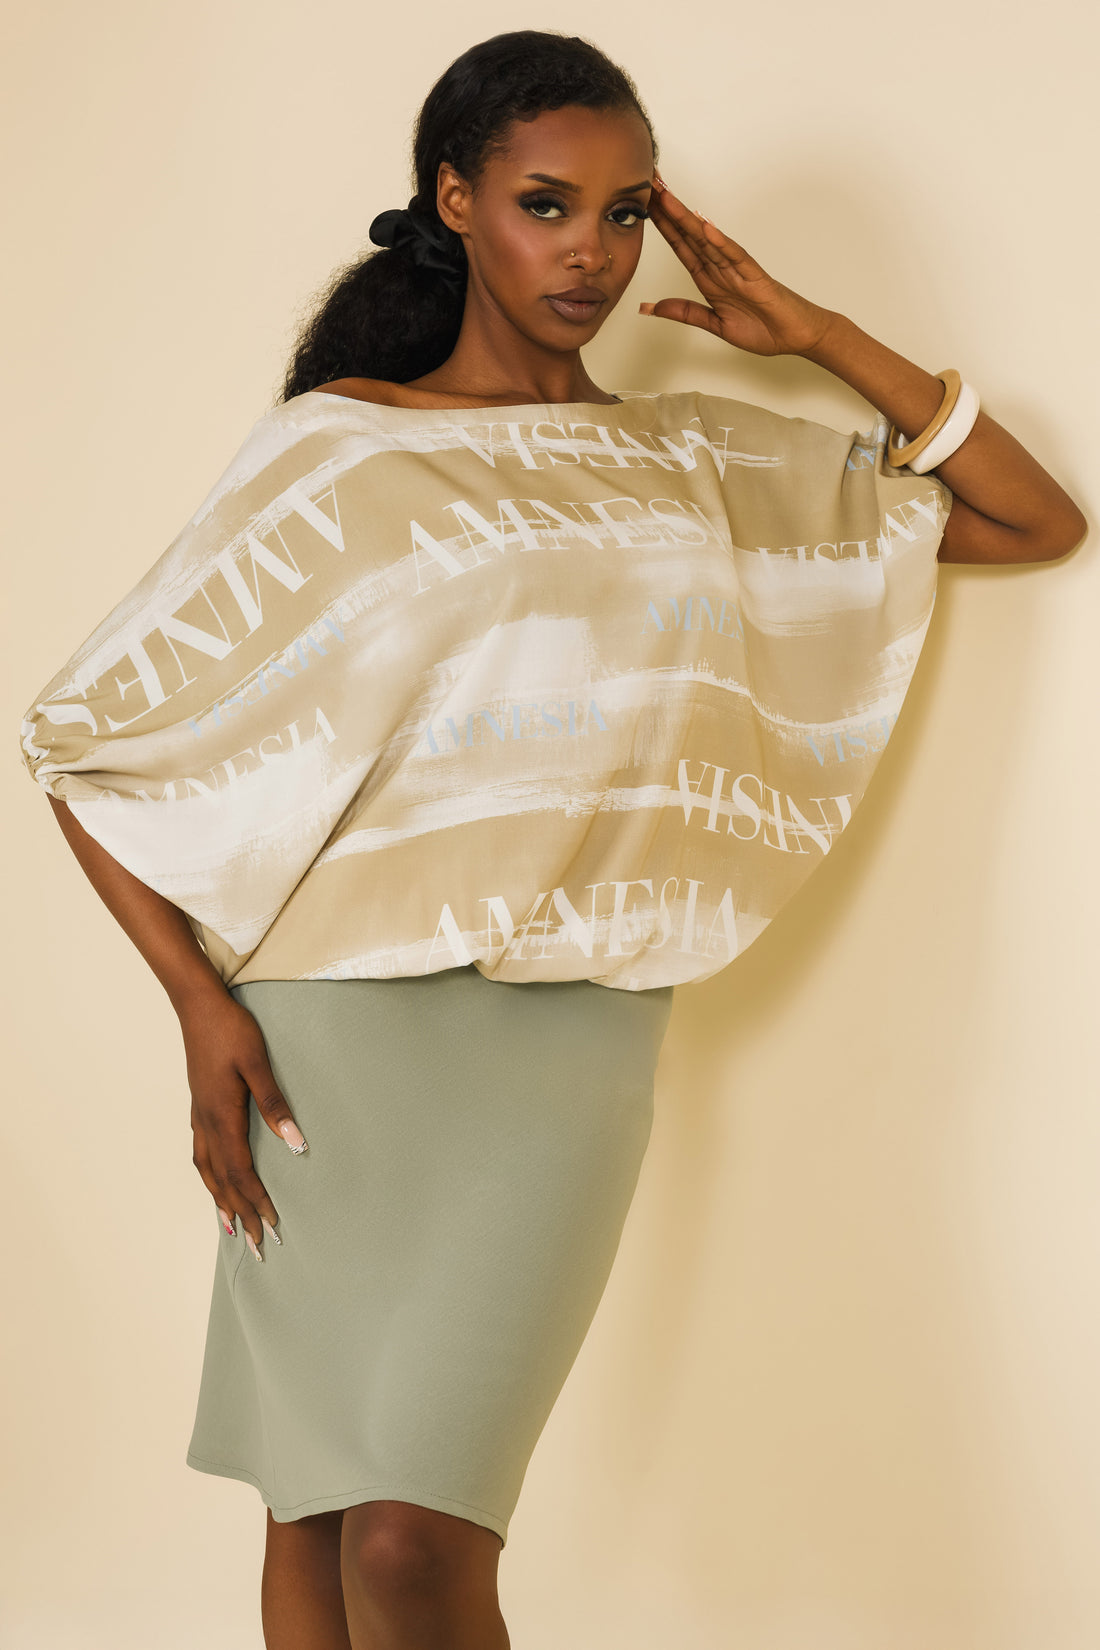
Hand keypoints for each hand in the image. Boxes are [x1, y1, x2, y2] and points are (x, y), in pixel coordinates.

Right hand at [180, 991, 307, 1258]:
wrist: (198, 1006)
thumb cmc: (232, 1031)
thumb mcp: (257, 1064)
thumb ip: (275, 1105)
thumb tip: (296, 1144)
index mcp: (222, 1118)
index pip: (241, 1173)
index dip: (256, 1202)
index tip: (271, 1228)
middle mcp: (207, 1124)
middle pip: (223, 1181)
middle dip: (240, 1214)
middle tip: (255, 1246)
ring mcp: (199, 1116)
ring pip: (208, 1171)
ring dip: (221, 1201)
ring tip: (231, 1227)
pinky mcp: (199, 1106)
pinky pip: (202, 1155)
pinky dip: (210, 1177)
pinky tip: (215, 1179)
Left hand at [640, 174, 834, 357]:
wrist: (795, 337)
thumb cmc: (763, 328)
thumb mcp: (714, 324)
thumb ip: (684, 313)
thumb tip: (651, 308)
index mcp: (709, 278)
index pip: (680, 245)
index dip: (662, 224)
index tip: (644, 204)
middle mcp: (720, 267)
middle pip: (689, 233)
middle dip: (668, 209)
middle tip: (649, 183)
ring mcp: (737, 269)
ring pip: (707, 238)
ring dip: (686, 218)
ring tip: (666, 197)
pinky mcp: (755, 276)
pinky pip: (735, 256)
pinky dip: (720, 241)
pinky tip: (705, 226)